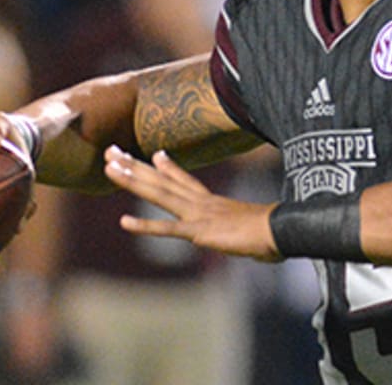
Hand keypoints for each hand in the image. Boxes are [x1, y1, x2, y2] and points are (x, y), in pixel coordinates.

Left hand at [103, 146, 281, 261]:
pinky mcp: (199, 231)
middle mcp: (201, 202)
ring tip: (110, 169)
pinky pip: (167, 228)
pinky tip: (124, 222)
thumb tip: (257, 238)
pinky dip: (144, 226)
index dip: (167, 167)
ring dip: (133, 181)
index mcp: (213, 202)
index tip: (153, 154)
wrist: (281, 230)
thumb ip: (245, 229)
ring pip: (159, 194)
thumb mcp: (252, 226)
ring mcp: (198, 214)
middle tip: (112, 153)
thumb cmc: (275, 231)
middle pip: (162, 180)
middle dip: (135, 166)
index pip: (185, 180)